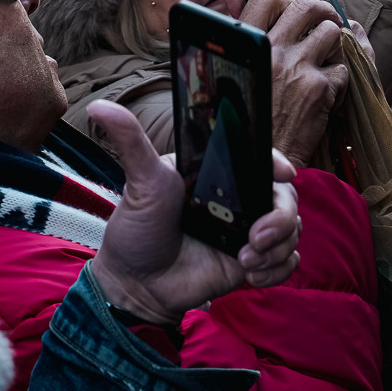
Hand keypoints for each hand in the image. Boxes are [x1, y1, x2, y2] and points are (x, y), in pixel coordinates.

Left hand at [86, 100, 299, 328]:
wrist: (136, 284)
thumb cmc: (138, 229)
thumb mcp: (139, 183)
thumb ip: (130, 144)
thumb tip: (99, 106)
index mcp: (220, 175)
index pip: (263, 160)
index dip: (279, 164)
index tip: (283, 173)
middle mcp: (239, 200)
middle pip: (286, 197)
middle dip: (281, 219)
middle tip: (254, 239)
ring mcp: (249, 231)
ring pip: (292, 230)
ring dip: (277, 249)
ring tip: (244, 262)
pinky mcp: (252, 262)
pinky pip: (288, 261)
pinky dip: (277, 269)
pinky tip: (250, 276)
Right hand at [224, 0, 347, 166]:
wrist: (262, 158)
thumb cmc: (247, 116)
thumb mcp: (234, 68)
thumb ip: (237, 27)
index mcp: (249, 45)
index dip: (285, 1)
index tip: (292, 15)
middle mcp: (273, 51)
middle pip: (307, 6)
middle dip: (322, 13)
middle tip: (324, 25)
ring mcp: (298, 68)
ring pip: (332, 33)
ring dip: (333, 47)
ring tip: (324, 64)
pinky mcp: (320, 88)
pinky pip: (342, 68)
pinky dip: (338, 81)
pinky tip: (326, 95)